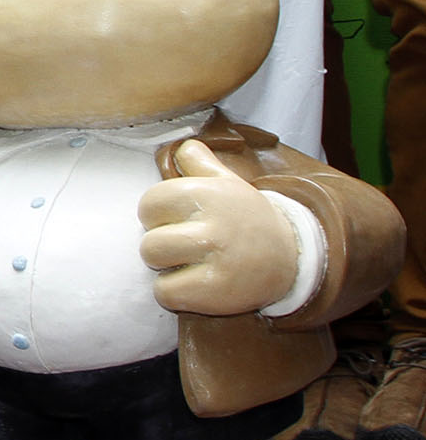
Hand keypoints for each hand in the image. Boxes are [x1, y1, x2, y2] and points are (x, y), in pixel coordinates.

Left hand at [140, 140, 298, 315]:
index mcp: (209, 194)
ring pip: (154, 263)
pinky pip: (165, 293)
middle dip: (162, 244)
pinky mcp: (216, 290)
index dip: (158, 214)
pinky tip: (198, 283)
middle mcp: (213, 225)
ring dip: (167, 268)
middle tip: (189, 245)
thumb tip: (181, 146)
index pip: (149, 203)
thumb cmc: (245, 217)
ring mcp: (216, 259)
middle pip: (148, 240)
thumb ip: (199, 162)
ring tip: (193, 262)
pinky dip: (175, 293)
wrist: (291, 258)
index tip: (180, 219)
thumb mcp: (228, 182)